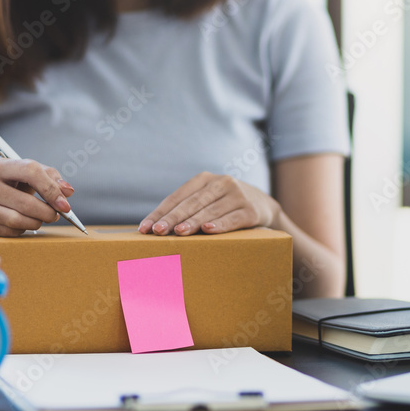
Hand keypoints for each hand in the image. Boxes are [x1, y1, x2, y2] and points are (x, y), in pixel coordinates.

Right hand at [0, 159, 74, 235]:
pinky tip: (23, 223)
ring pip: (17, 220)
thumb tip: (68, 191)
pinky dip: (22, 230)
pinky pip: (9, 232)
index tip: (65, 204)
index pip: (30, 172)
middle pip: (25, 202)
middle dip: (47, 212)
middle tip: (56, 215)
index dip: (51, 189)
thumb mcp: (22, 173)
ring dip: (36, 223)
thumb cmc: (3, 185)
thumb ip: (48, 177)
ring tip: (41, 219)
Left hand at [139, 172, 280, 235]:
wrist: (264, 205)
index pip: (177, 197)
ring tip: (179, 232)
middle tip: (158, 231)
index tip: (145, 228)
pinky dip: (221, 225)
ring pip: (211, 210)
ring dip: (194, 222)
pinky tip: (208, 230)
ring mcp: (238, 195)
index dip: (160, 212)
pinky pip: (234, 219)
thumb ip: (187, 209)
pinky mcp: (252, 210)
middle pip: (192, 202)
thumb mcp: (208, 200)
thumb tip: (154, 230)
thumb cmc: (224, 207)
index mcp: (205, 178)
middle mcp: (222, 182)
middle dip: (173, 218)